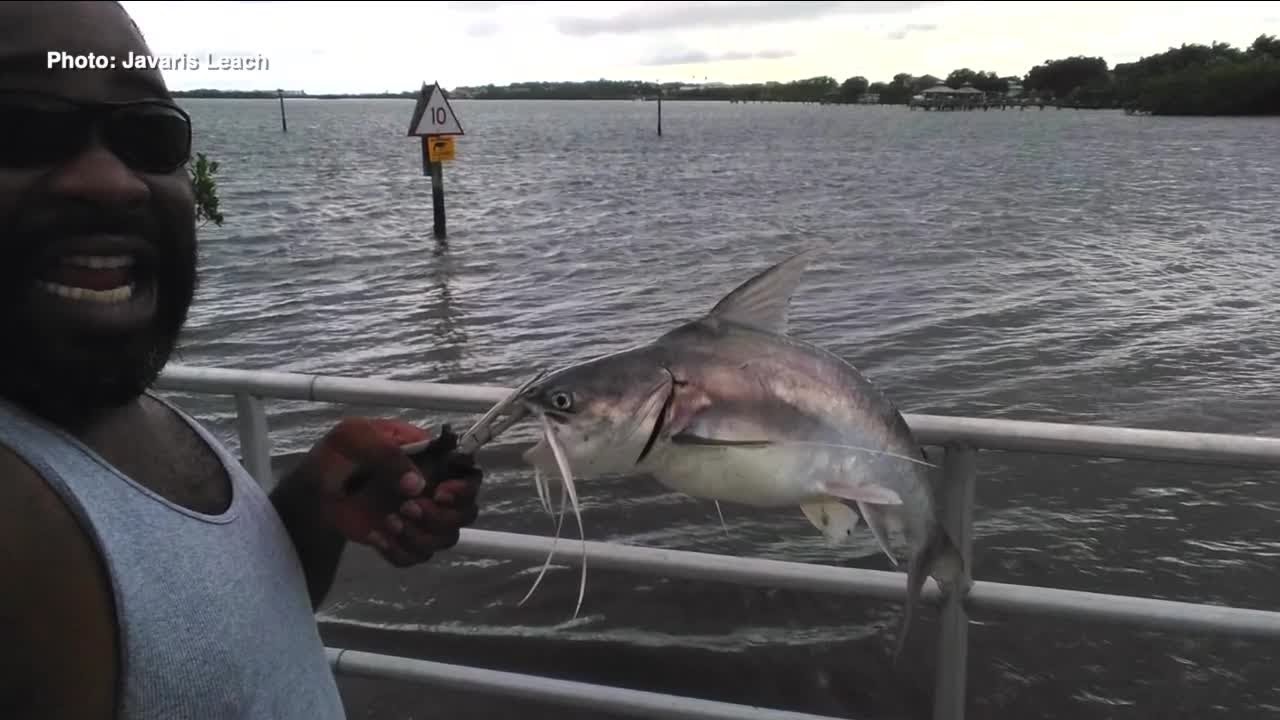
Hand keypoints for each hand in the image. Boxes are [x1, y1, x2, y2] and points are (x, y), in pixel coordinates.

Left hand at [295, 417, 482, 566]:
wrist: (313, 492)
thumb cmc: (337, 456)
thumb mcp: (355, 437)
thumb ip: (387, 453)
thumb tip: (416, 484)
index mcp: (430, 459)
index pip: (469, 473)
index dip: (464, 488)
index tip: (439, 493)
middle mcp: (433, 489)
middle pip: (466, 512)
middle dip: (440, 517)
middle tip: (407, 509)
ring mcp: (420, 516)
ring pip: (446, 539)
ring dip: (419, 536)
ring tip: (388, 522)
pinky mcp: (404, 539)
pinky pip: (418, 557)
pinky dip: (399, 551)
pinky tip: (376, 536)